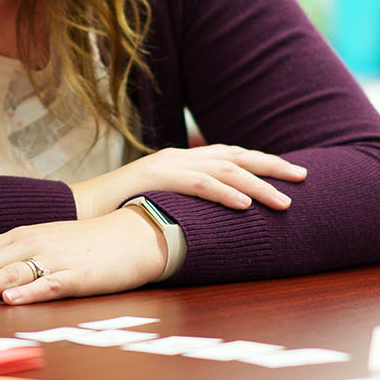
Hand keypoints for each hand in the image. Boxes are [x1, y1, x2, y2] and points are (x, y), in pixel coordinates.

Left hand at [0, 209, 165, 304]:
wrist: (134, 235)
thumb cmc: (87, 244)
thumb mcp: (45, 244)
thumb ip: (15, 258)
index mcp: (20, 237)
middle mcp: (31, 244)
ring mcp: (53, 259)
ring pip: (8, 272)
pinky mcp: (77, 276)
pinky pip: (50, 284)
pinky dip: (30, 291)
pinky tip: (12, 299)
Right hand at [69, 145, 306, 219]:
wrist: (74, 212)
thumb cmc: (114, 215)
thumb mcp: (157, 206)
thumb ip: (184, 207)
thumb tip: (211, 224)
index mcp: (180, 161)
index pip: (229, 155)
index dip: (262, 163)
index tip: (290, 173)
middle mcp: (177, 156)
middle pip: (235, 155)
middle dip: (272, 165)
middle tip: (304, 177)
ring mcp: (166, 165)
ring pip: (223, 169)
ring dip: (257, 184)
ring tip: (283, 201)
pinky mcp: (155, 178)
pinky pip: (198, 184)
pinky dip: (225, 193)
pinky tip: (246, 205)